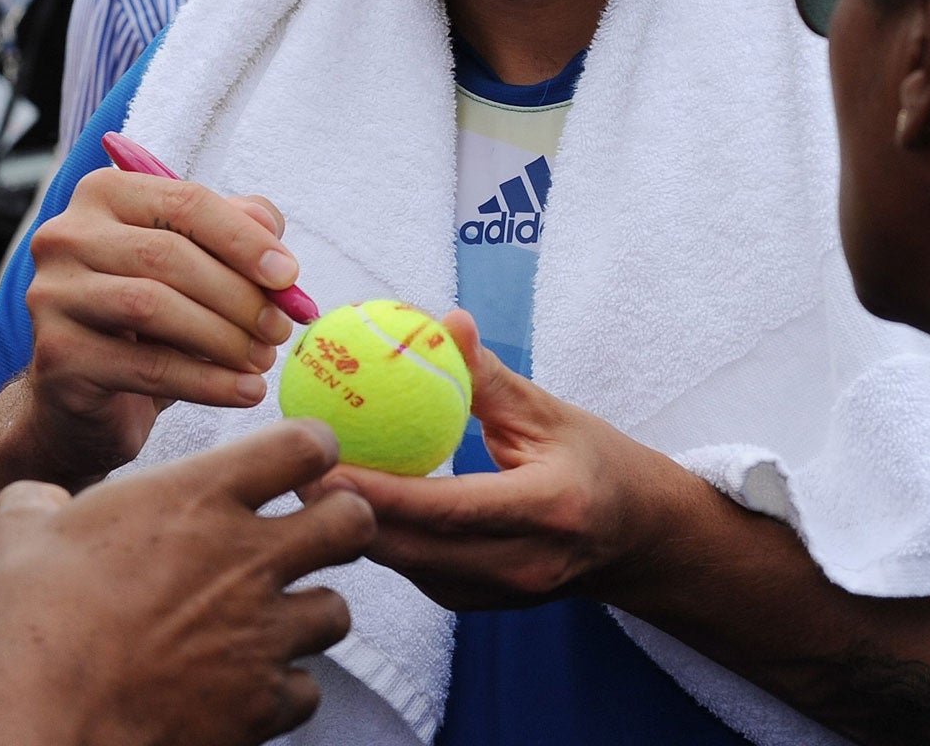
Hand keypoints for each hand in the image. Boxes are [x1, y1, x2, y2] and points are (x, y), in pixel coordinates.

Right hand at [0, 419, 373, 745]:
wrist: (43, 722)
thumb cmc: (31, 621)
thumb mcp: (22, 531)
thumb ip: (43, 500)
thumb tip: (39, 500)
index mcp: (201, 498)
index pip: (307, 445)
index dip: (311, 451)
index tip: (295, 467)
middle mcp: (250, 559)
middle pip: (354, 522)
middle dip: (340, 527)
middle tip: (307, 541)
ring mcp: (264, 634)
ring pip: (337, 612)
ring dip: (307, 616)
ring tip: (265, 623)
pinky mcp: (263, 703)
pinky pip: (306, 690)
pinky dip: (282, 691)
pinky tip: (243, 688)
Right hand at [20, 171, 301, 482]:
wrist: (86, 397)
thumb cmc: (149, 319)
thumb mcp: (195, 265)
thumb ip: (234, 231)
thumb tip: (271, 227)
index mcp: (104, 195)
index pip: (185, 202)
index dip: (244, 240)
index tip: (290, 276)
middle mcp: (65, 236)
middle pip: (167, 254)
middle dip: (237, 294)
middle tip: (280, 328)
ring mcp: (52, 295)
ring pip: (152, 306)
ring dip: (223, 336)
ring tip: (263, 359)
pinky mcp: (56, 355)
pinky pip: (144, 366)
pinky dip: (206, 381)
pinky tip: (245, 392)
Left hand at [305, 311, 671, 610]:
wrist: (636, 538)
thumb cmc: (596, 463)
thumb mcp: (549, 413)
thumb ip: (490, 376)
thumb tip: (446, 322)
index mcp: (546, 509)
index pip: (447, 508)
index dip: (380, 492)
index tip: (326, 465)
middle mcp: (521, 562)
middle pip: (413, 549)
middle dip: (345, 515)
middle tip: (293, 471)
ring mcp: (498, 594)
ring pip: (406, 566)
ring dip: (355, 528)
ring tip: (306, 482)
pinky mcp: (477, 606)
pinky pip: (415, 572)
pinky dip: (381, 539)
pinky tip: (349, 502)